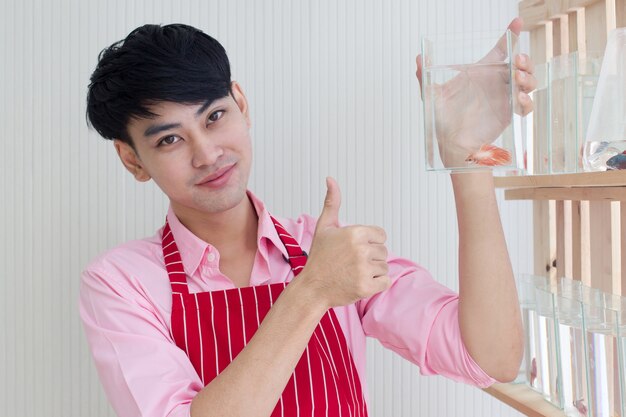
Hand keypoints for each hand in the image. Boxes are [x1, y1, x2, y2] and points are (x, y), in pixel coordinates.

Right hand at [300, 177, 390, 308]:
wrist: (312, 287)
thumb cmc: (319, 257)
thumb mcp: (324, 227)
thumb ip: (332, 202)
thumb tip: (331, 179)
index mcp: (355, 233)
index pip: (381, 235)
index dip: (369, 242)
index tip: (354, 249)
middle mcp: (361, 250)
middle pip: (383, 251)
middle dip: (370, 257)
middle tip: (351, 263)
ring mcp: (364, 269)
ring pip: (384, 267)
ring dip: (373, 271)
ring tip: (353, 272)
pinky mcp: (366, 287)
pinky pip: (385, 282)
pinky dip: (376, 284)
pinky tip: (359, 282)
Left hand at [416, 17, 536, 166]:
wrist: (451, 143)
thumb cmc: (442, 119)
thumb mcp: (433, 95)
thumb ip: (425, 76)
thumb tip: (418, 58)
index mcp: (481, 73)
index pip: (500, 50)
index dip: (510, 35)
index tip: (517, 23)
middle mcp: (495, 83)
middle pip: (520, 64)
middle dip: (525, 60)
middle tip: (517, 62)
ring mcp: (504, 97)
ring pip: (527, 81)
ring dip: (528, 77)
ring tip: (517, 80)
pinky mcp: (508, 114)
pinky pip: (526, 105)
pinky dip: (527, 101)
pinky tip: (518, 98)